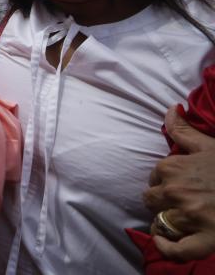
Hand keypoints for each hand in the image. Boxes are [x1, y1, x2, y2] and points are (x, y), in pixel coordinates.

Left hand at [142, 105, 214, 260]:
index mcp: (172, 168)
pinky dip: (167, 248)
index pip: (153, 178)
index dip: (163, 182)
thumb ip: (183, 130)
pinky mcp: (205, 239)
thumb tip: (171, 110)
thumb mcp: (209, 146)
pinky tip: (164, 243)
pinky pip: (177, 250)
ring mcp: (189, 217)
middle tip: (178, 204)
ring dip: (166, 224)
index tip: (177, 185)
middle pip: (151, 201)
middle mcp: (175, 192)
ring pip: (161, 223)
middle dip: (161, 203)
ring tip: (179, 222)